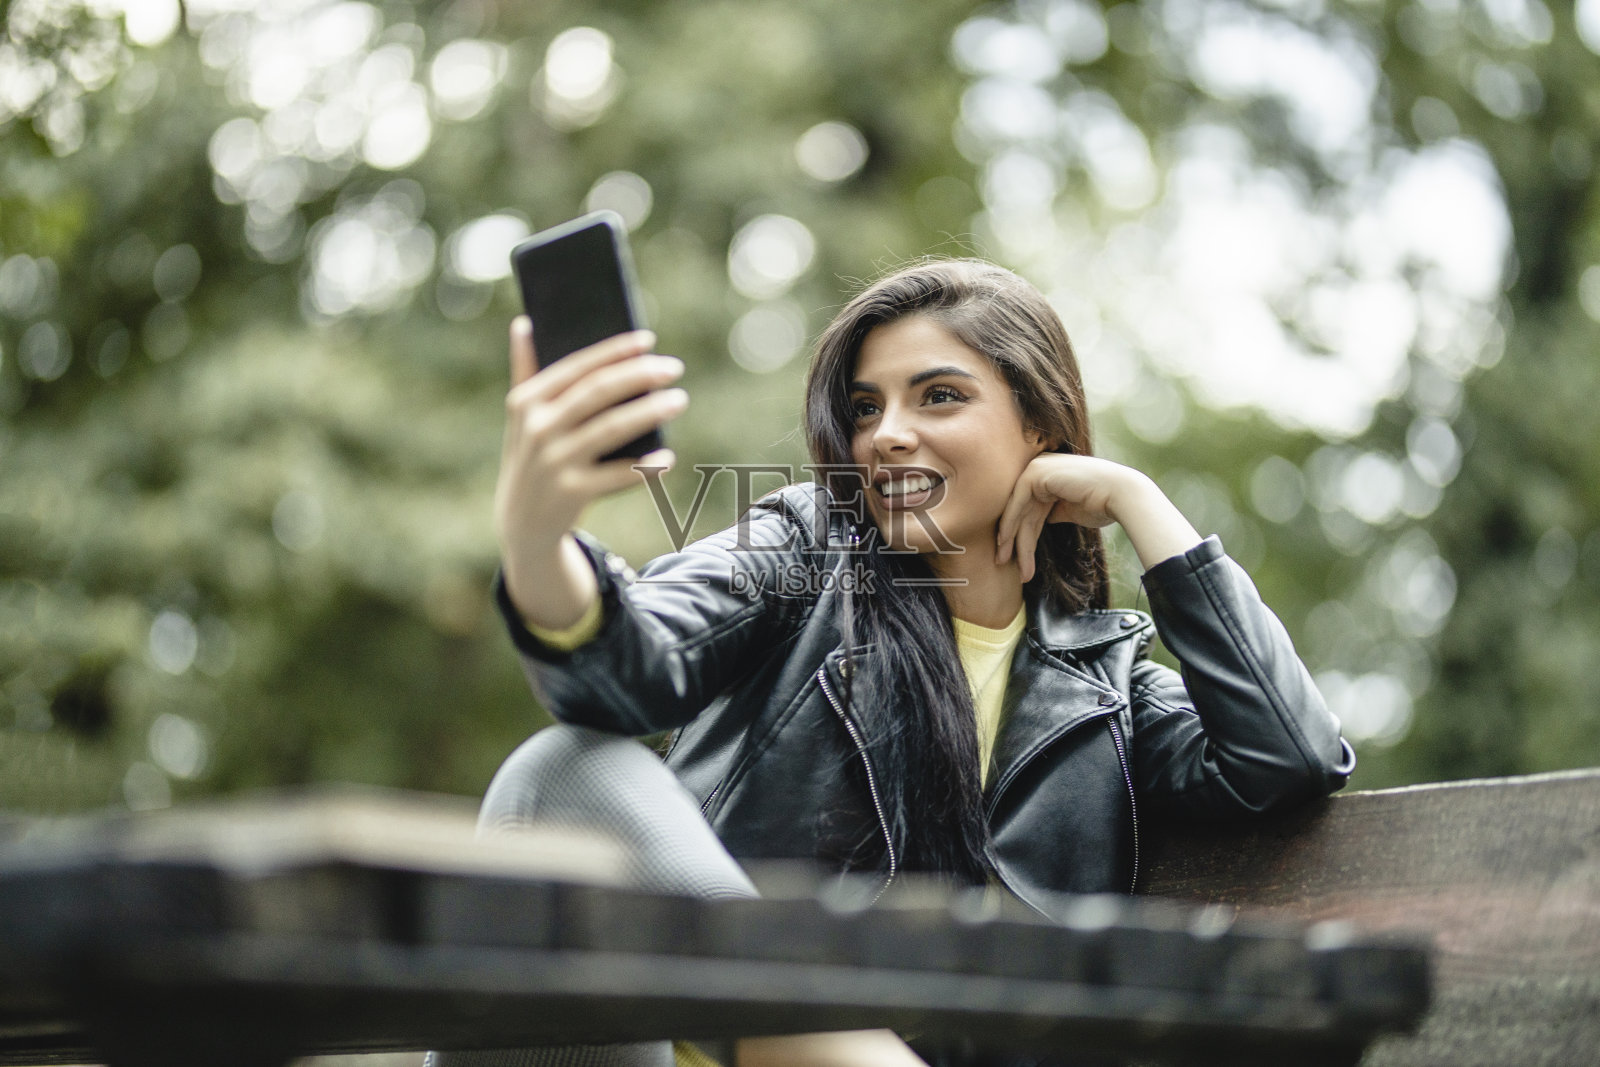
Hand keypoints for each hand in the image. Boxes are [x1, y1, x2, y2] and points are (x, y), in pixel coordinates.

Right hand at [494, 318, 685, 624]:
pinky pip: (617, 476)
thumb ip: (524, 369)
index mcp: (527, 401)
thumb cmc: (531, 456)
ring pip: (612, 429)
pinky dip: (644, 467)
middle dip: (639, 375)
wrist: (521, 522)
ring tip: (679, 400)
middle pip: (598, 392)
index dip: (615, 351)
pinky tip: (668, 457)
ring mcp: (554, 462)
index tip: (648, 340)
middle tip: (673, 368)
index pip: (577, 366)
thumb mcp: (521, 417)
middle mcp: (538, 428)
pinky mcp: (572, 493)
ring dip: (650, 412)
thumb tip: (525, 323)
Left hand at [995, 454, 1201, 579]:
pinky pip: (1017, 501)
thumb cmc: (1103, 504)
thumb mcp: (1071, 511)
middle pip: (1023, 510)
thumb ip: (1053, 513)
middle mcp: (1042, 468)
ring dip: (1010, 537)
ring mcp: (1038, 467)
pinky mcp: (1036, 472)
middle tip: (1003, 562)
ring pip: (1017, 508)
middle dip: (1013, 539)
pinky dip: (1010, 522)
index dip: (1023, 535)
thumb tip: (1042, 520)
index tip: (1018, 559)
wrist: (1121, 496)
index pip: (1031, 509)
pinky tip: (1005, 542)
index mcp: (1051, 476)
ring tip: (1004, 562)